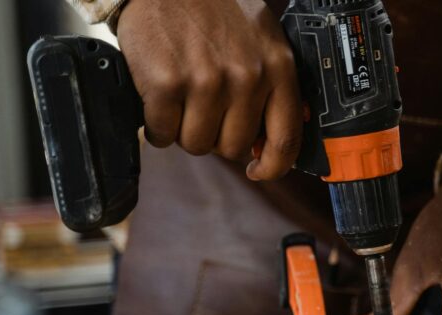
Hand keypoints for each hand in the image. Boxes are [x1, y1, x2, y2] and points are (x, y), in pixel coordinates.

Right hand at [117, 0, 301, 179]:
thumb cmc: (213, 6)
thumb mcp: (262, 36)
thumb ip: (275, 82)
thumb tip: (279, 133)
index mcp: (277, 67)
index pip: (286, 139)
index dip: (271, 166)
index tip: (257, 170)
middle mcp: (246, 77)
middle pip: (233, 147)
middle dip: (215, 136)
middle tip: (203, 110)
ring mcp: (206, 81)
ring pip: (195, 144)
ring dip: (183, 130)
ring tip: (180, 99)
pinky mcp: (167, 83)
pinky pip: (162, 133)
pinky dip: (155, 125)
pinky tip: (158, 99)